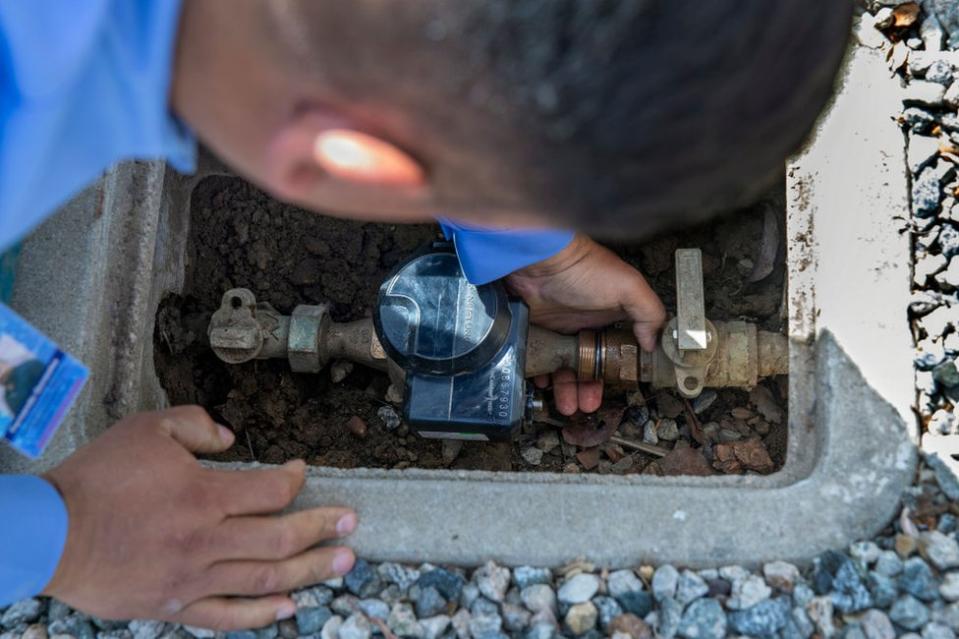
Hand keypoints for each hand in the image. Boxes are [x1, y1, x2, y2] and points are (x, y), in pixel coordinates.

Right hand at [42, 406, 356, 629]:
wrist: (50, 534)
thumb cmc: (99, 477)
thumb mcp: (147, 428)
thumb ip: (196, 424)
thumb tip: (229, 437)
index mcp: (204, 494)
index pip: (270, 490)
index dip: (295, 479)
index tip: (302, 470)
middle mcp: (206, 540)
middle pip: (280, 538)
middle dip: (322, 528)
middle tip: (351, 523)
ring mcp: (193, 578)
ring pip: (264, 579)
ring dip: (309, 571)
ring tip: (343, 563)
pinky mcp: (174, 605)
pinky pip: (227, 616)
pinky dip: (261, 615)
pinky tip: (290, 608)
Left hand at [506, 234, 665, 414]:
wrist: (538, 261)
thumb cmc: (585, 270)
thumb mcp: (628, 286)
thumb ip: (648, 313)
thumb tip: (654, 344)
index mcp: (612, 316)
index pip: (619, 351)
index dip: (619, 372)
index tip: (619, 390)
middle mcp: (587, 324)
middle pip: (591, 365)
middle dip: (590, 389)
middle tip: (587, 407)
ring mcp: (561, 329)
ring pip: (566, 368)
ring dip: (567, 389)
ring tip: (568, 407)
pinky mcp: (538, 332)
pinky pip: (542, 360)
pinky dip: (543, 376)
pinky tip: (545, 387)